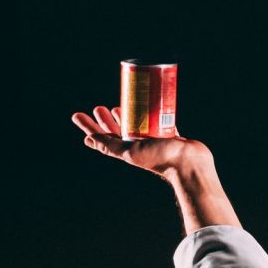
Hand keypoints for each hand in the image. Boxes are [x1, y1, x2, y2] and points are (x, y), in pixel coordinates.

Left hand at [69, 106, 209, 176]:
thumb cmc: (159, 158)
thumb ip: (110, 146)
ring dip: (126, 115)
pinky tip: (149, 105)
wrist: (188, 162)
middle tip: (99, 108)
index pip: (101, 137)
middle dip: (106, 119)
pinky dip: (151, 113)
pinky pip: (157, 120)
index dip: (89, 127)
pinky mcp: (168, 133)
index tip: (78, 116)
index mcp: (126, 149)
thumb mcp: (129, 151)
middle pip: (117, 129)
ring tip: (118, 106)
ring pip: (136, 124)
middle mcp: (137, 144)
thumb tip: (88, 139)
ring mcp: (153, 139)